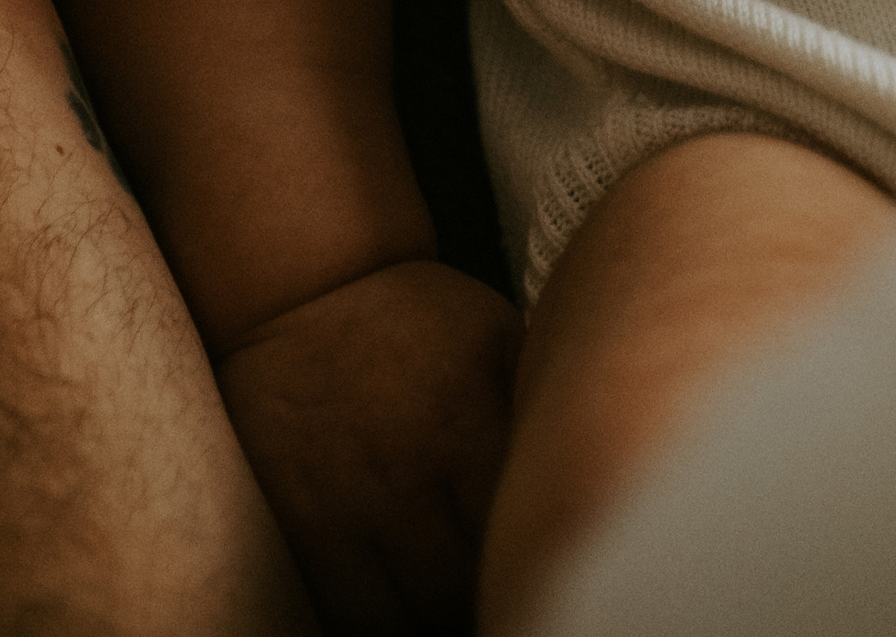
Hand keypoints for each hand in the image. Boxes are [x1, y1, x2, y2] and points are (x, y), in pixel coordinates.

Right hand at [218, 256, 519, 635]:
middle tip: (516, 587)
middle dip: (495, 593)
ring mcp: (350, 504)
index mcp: (468, 421)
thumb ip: (536, 404)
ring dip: (442, 615)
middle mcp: (409, 471)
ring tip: (463, 602)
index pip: (522, 528)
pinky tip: (411, 610)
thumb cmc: (420, 319)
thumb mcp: (495, 336)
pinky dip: (385, 622)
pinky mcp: (304, 523)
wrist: (308, 291)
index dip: (541, 556)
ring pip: (409, 613)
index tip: (552, 559)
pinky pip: (351, 610)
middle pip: (468, 584)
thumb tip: (591, 461)